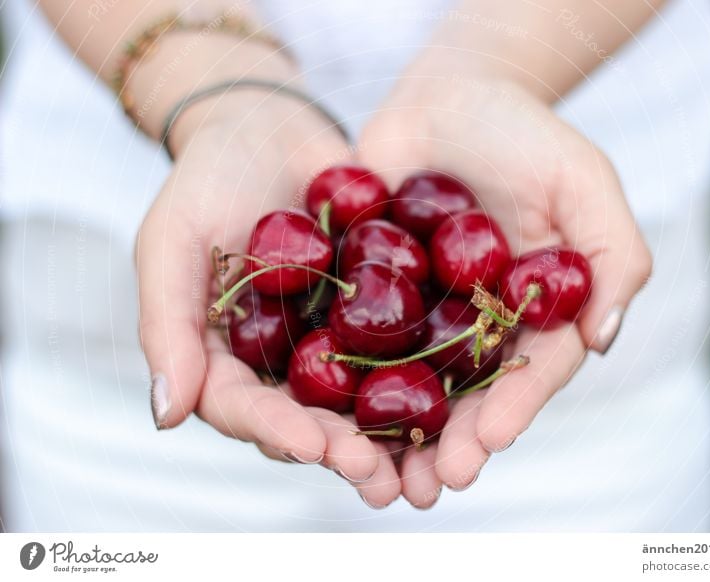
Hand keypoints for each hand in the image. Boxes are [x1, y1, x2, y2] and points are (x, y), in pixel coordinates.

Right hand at [136, 94, 402, 507]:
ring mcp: (332, 338)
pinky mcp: (378, 310)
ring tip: (422, 466)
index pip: (246, 408)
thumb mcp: (172, 242)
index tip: (314, 447)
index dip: (277, 430)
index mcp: (227, 357)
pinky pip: (403, 348)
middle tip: (378, 475)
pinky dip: (428, 377)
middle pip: (309, 419)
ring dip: (389, 437)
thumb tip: (166, 416)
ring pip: (360, 399)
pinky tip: (461, 401)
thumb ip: (166, 325)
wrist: (270, 126)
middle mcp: (282, 360)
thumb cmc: (208, 179)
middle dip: (342, 450)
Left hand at [358, 65, 651, 506]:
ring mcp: (421, 311)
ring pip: (407, 381)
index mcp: (532, 313)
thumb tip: (604, 338)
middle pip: (465, 394)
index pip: (528, 372)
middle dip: (451, 441)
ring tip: (375, 476)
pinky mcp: (370, 290)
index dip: (512, 409)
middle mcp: (476, 324)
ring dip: (393, 431)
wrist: (450, 94)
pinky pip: (352, 334)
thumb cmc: (525, 133)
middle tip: (431, 485)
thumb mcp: (583, 181)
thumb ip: (612, 256)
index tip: (488, 443)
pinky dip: (339, 375)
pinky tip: (319, 409)